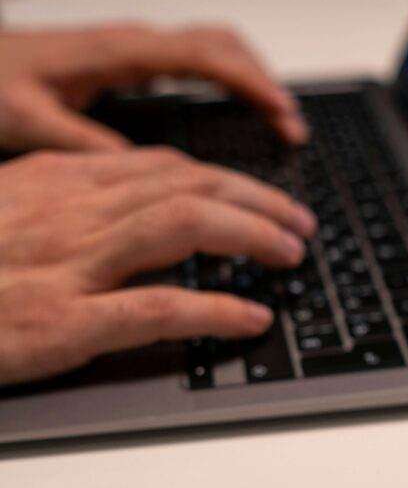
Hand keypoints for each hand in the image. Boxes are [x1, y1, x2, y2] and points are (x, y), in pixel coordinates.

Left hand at [0, 22, 307, 153]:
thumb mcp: (26, 119)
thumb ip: (81, 142)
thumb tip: (140, 171)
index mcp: (117, 53)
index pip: (205, 57)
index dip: (251, 85)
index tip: (283, 115)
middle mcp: (132, 44)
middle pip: (222, 45)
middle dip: (266, 82)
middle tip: (293, 130)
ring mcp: (133, 50)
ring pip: (212, 49)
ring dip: (251, 80)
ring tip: (279, 124)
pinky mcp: (128, 62)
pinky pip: (194, 63)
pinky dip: (228, 83)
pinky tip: (235, 113)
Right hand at [0, 147, 316, 385]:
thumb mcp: (5, 211)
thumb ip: (62, 203)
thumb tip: (123, 202)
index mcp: (56, 183)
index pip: (161, 166)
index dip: (224, 178)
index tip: (259, 194)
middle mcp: (71, 212)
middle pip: (188, 185)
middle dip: (257, 199)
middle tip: (298, 221)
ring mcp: (69, 265)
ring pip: (185, 228)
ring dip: (253, 237)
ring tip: (292, 255)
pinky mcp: (64, 321)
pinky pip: (159, 308)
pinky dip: (216, 310)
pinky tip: (252, 317)